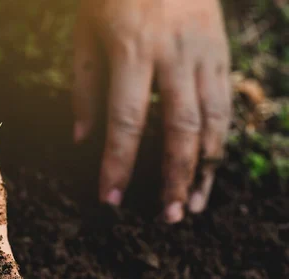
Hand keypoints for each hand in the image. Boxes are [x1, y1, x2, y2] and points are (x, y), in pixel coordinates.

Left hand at [73, 0, 230, 221]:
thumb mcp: (86, 34)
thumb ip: (84, 89)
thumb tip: (82, 141)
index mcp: (133, 50)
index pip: (126, 122)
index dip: (118, 165)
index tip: (109, 200)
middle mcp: (174, 55)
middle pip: (180, 129)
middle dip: (175, 178)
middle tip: (169, 218)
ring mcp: (204, 53)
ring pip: (212, 121)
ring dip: (205, 168)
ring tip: (195, 205)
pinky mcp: (222, 52)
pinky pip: (225, 104)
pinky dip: (219, 141)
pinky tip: (210, 167)